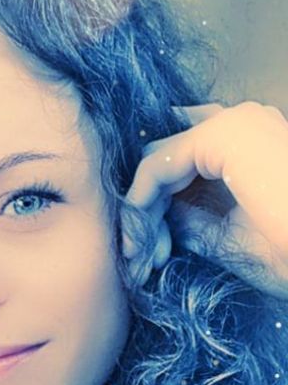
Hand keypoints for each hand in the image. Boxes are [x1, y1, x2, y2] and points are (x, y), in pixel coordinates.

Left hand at [121, 101, 287, 298]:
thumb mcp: (229, 235)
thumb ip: (193, 216)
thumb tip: (156, 215)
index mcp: (249, 145)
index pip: (183, 163)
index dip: (157, 209)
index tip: (149, 256)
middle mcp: (242, 123)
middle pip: (165, 163)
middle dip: (144, 214)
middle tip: (136, 262)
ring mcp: (235, 122)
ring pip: (155, 164)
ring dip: (139, 214)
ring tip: (136, 259)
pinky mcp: (224, 133)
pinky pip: (155, 165)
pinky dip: (139, 204)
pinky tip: (139, 241)